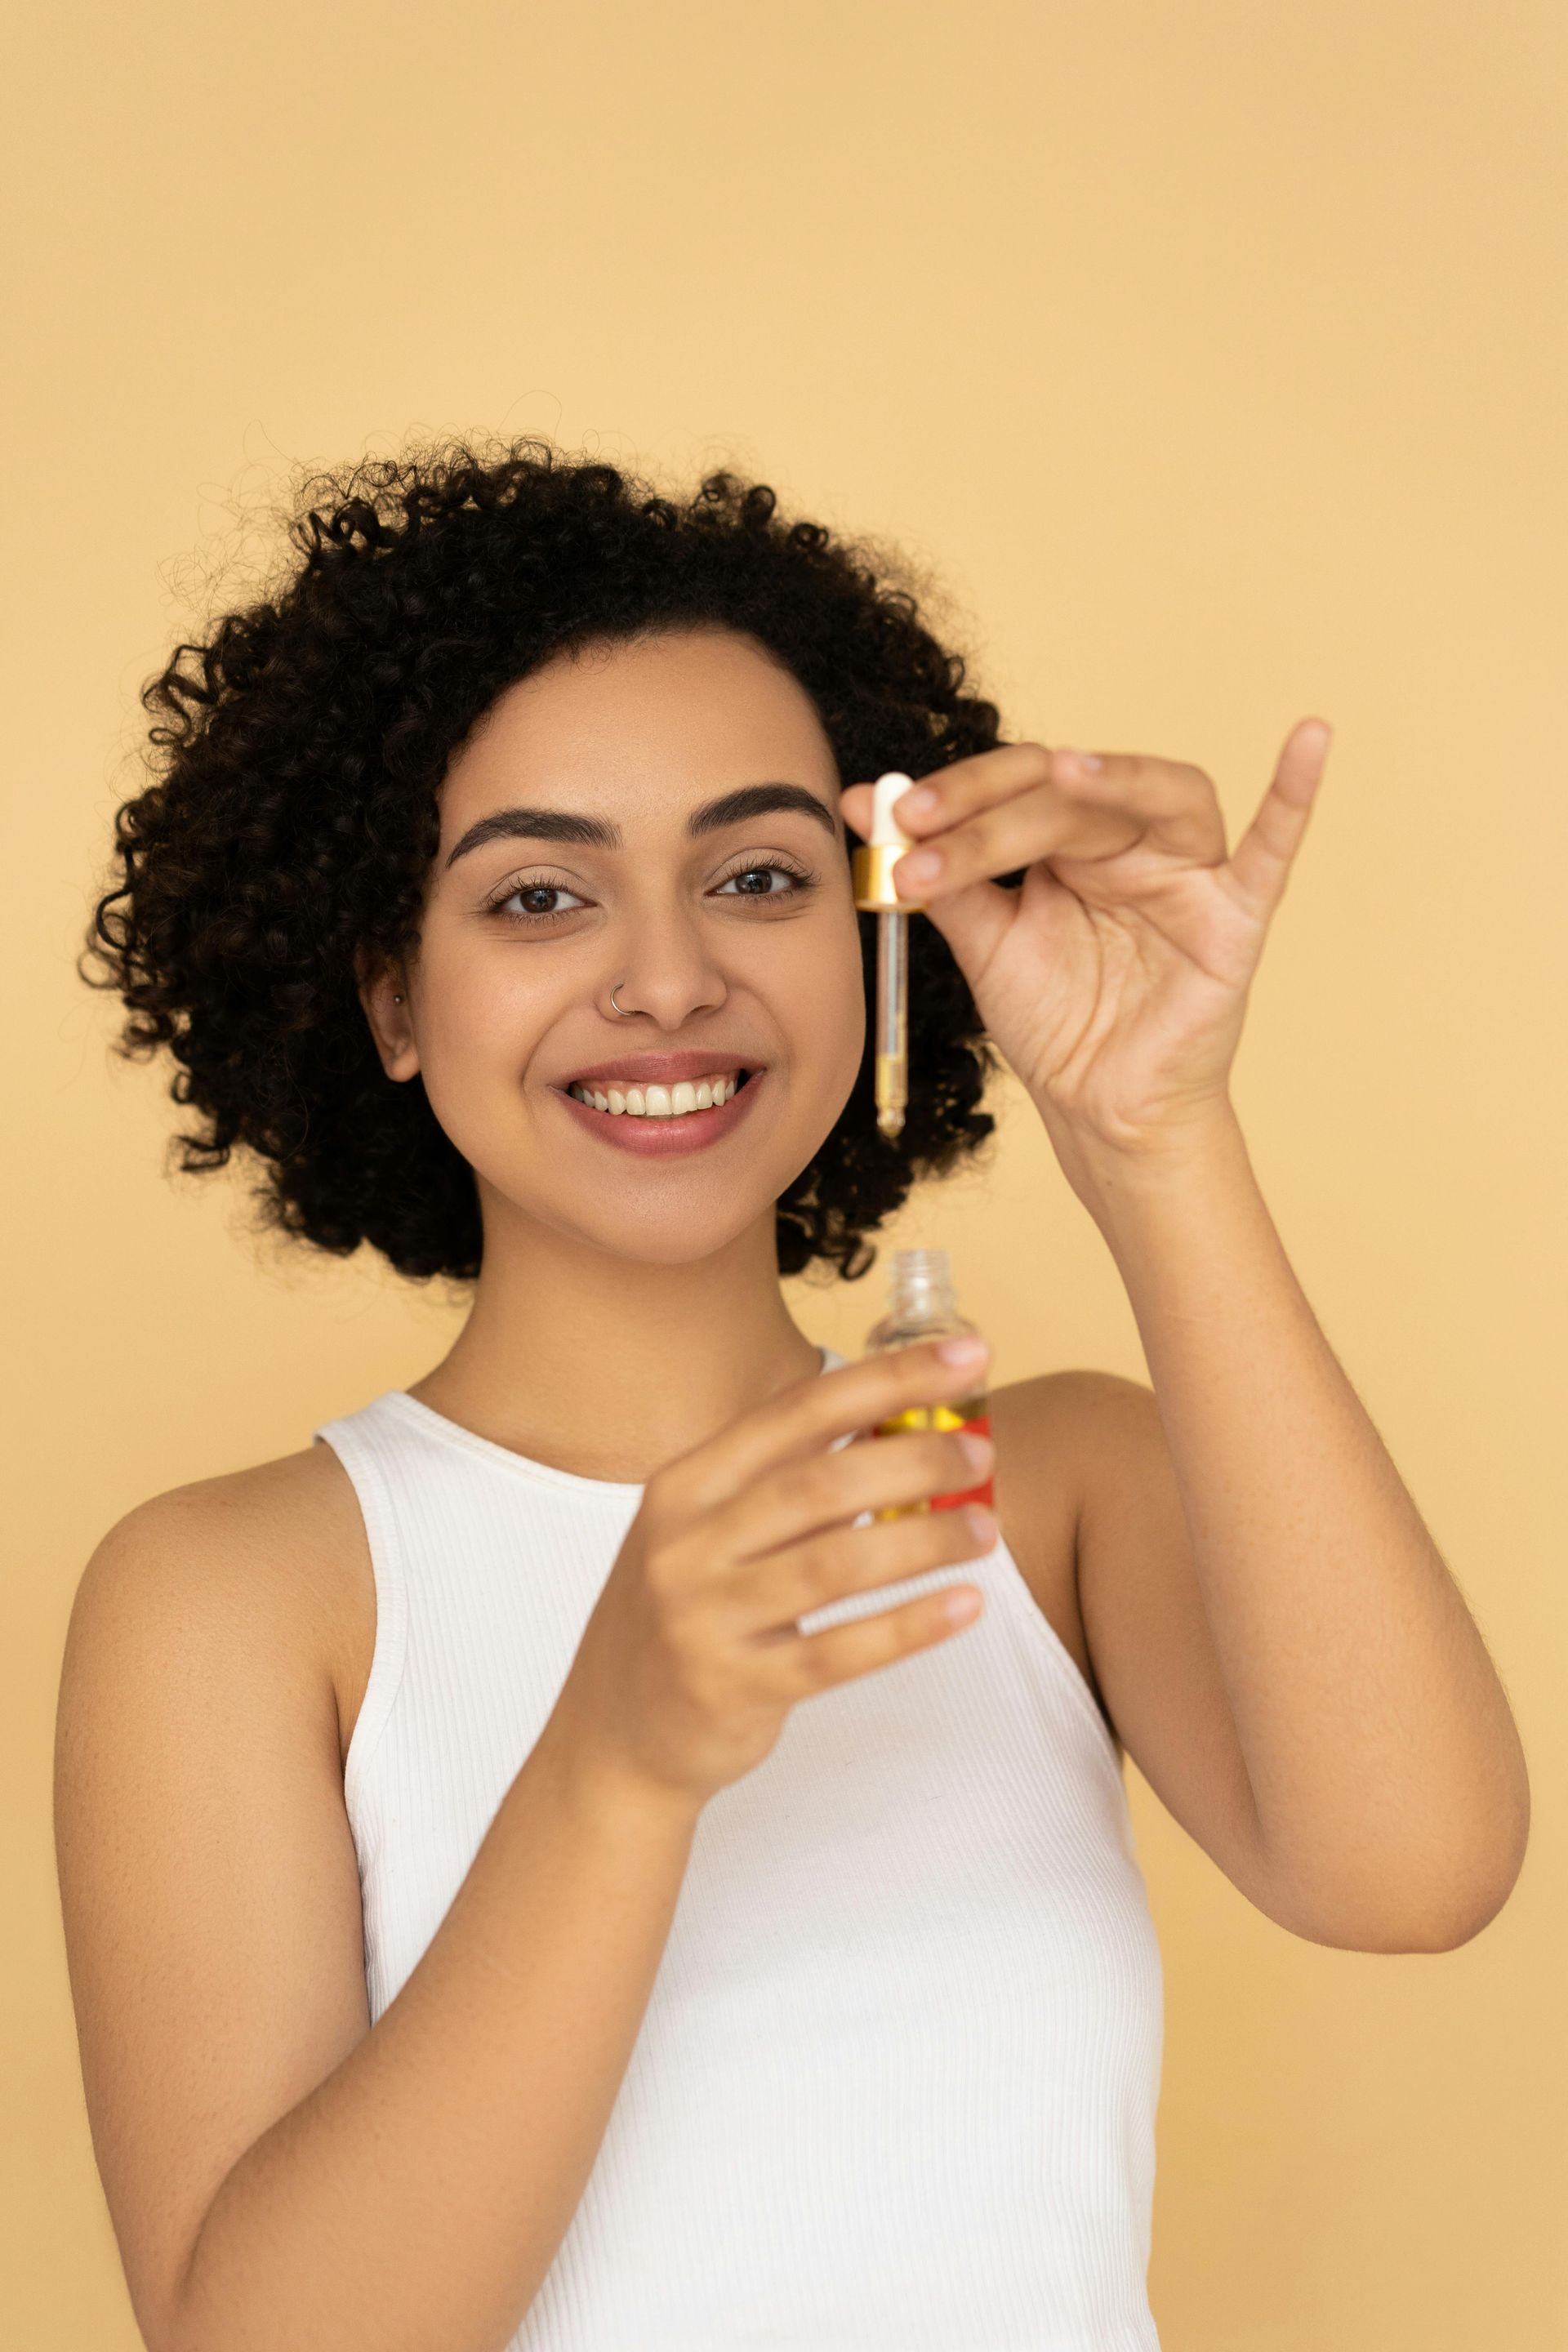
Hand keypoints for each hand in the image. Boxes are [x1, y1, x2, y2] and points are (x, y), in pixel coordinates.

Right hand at [545, 1340, 996, 1812]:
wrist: (612, 1737)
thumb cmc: (684, 1614)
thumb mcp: (707, 1531)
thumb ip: (786, 1477)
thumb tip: (901, 1418)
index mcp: (686, 1484)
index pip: (799, 1411)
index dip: (889, 1378)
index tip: (969, 1353)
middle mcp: (685, 1543)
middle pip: (819, 1483)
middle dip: (914, 1459)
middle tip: (982, 1454)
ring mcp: (703, 1618)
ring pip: (834, 1565)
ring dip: (924, 1541)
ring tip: (985, 1530)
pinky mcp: (733, 1688)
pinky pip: (837, 1653)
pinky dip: (909, 1627)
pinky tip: (965, 1607)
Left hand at [840, 720, 1332, 1169]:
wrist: (1098, 1111)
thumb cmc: (1055, 1020)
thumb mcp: (986, 941)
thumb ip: (939, 875)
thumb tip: (867, 805)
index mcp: (1071, 839)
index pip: (1018, 787)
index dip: (958, 796)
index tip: (892, 817)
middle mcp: (1132, 841)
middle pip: (1073, 795)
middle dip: (995, 811)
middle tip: (926, 828)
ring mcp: (1188, 875)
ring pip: (1160, 798)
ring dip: (1115, 780)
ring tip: (1063, 775)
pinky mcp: (1234, 920)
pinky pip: (1273, 853)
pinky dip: (1296, 796)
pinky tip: (1313, 739)